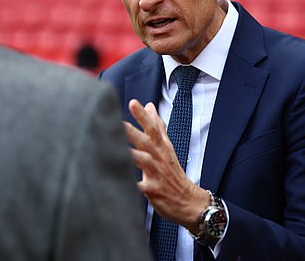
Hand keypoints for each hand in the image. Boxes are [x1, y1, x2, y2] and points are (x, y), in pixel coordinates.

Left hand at [124, 99, 210, 232]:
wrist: (189, 202)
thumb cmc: (174, 174)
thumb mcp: (167, 147)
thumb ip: (157, 127)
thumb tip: (150, 106)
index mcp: (162, 147)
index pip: (153, 127)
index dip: (143, 116)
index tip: (133, 103)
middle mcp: (159, 158)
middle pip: (146, 141)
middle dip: (133, 131)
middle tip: (118, 122)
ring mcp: (157, 174)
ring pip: (143, 161)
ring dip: (131, 155)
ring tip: (115, 148)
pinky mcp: (153, 191)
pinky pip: (140, 187)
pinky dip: (131, 185)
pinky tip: (119, 183)